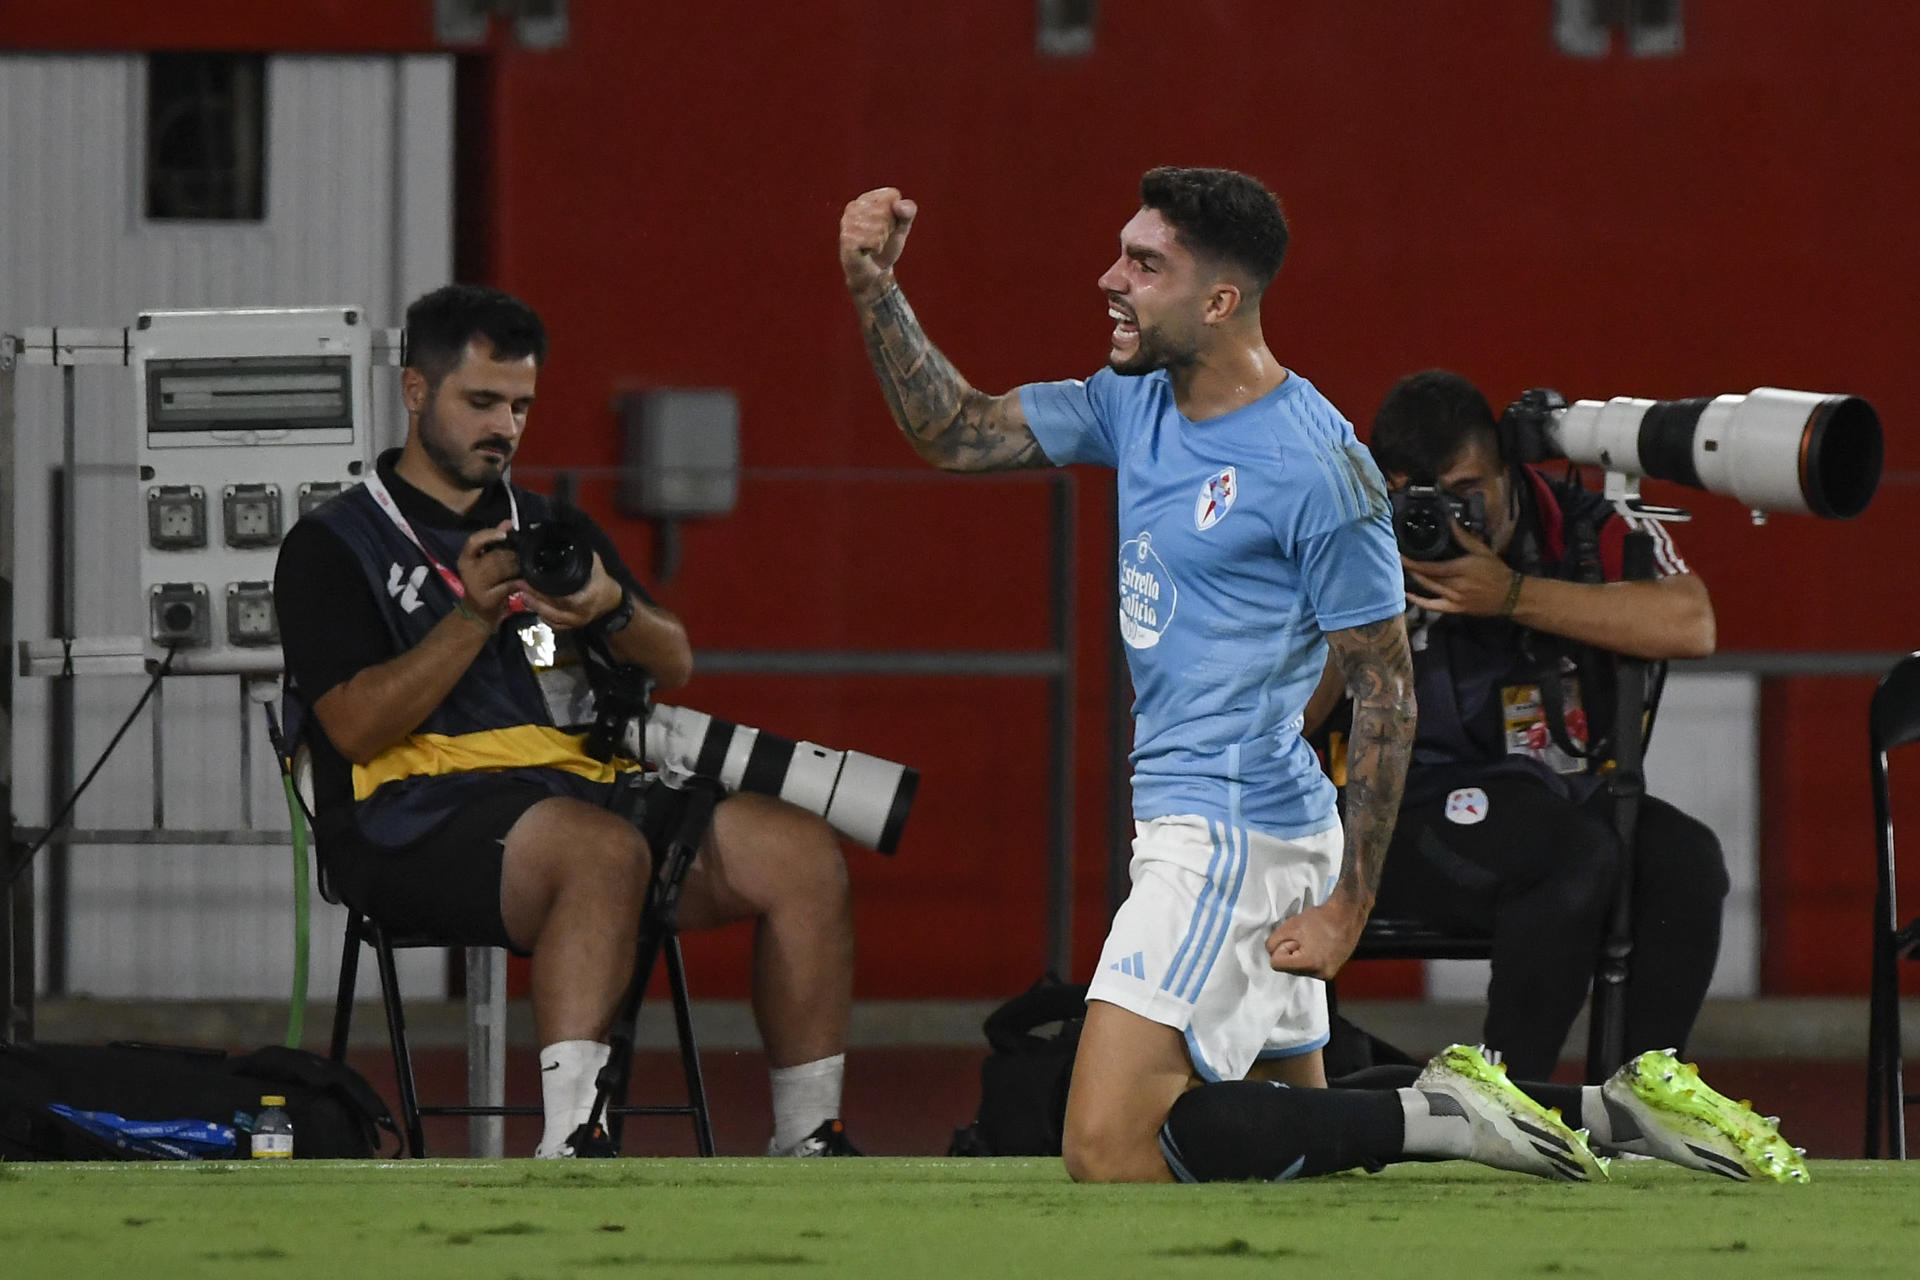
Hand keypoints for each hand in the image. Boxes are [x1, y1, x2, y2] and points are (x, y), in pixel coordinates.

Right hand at [455, 521, 522, 626]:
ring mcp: (477, 586)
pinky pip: (510, 585)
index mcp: (465, 558)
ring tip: (527, 565)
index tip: (504, 534)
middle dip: (514, 554)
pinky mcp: (488, 599)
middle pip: (495, 556)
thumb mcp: (484, 561)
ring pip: (504, 570)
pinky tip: (526, 580)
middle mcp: (468, 571)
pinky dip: (520, 581)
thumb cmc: (484, 582)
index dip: (489, 535)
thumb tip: (508, 522)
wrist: (477, 612)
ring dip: (519, 566)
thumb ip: (494, 541)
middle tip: (526, 554)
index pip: (473, 542)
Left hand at [515, 553, 621, 630]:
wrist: (612, 601)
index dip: (544, 592)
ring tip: (522, 594)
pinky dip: (542, 616)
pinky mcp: (571, 627)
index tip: (529, 580)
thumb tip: (567, 538)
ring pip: (551, 619)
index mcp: (587, 598)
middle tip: (520, 586)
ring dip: (535, 607)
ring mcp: (576, 622)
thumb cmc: (603, 582)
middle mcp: (581, 613)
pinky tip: (532, 606)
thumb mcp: (595, 564)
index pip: (563, 598)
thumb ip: (582, 554)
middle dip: (534, 598)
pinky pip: (553, 625)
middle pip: (553, 610)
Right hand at [840, 187, 916, 302]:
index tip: (888, 225)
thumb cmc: (887, 247)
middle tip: (880, 238)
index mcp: (866, 198)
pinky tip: (867, 252)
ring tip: (873, 245)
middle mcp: (853, 206)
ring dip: (881, 240)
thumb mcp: (903, 227)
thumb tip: (898, 205)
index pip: (892, 196)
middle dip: (888, 228)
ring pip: (879, 226)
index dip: (896, 213)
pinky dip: (875, 248)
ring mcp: (846, 222)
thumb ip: (908, 212)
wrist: (875, 274)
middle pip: (886, 211)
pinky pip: (873, 240)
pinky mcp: (846, 238)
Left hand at [1266, 895, 1369, 979]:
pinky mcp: (1331, 973)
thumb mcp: (1290, 926)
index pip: (1276, 964)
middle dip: (1291, 953)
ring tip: (1313, 941)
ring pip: (1297, 969)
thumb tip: (1271, 953)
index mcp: (1310, 964)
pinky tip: (1318, 946)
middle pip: (1287, 968)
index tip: (1295, 938)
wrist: (1347, 916)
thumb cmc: (1321, 918)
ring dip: (1300, 956)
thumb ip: (1273, 942)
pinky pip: (1309, 969)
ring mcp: (1327, 975)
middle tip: (1305, 938)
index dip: (1282, 947)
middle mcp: (1320, 974)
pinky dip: (1309, 958)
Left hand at [1403, 516, 1518, 616]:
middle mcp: (1455, 585)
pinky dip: (1419, 602)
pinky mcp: (1455, 609)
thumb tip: (1449, 520)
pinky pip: (1433, 607)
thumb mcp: (1482, 550)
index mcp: (1461, 569)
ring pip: (1428, 590)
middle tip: (1398, 561)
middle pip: (1427, 578)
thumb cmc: (1496, 571)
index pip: (1431, 567)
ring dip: (1414, 581)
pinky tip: (1409, 595)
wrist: (1510, 595)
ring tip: (1403, 572)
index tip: (1400, 555)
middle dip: (1411, 569)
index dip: (1413, 562)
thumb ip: (1463, 537)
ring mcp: (1454, 599)